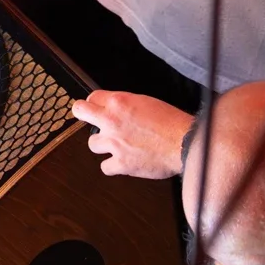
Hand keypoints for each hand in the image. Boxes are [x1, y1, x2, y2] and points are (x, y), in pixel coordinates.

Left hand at [73, 91, 193, 178]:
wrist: (184, 143)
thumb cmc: (172, 123)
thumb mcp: (146, 102)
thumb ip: (126, 105)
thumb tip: (117, 109)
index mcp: (119, 102)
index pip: (92, 97)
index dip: (95, 104)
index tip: (97, 108)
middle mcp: (112, 120)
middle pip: (80, 111)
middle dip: (84, 115)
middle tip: (91, 120)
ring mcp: (115, 143)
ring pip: (92, 143)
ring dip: (103, 145)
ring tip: (115, 146)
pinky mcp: (122, 163)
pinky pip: (105, 167)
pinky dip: (113, 167)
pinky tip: (121, 163)